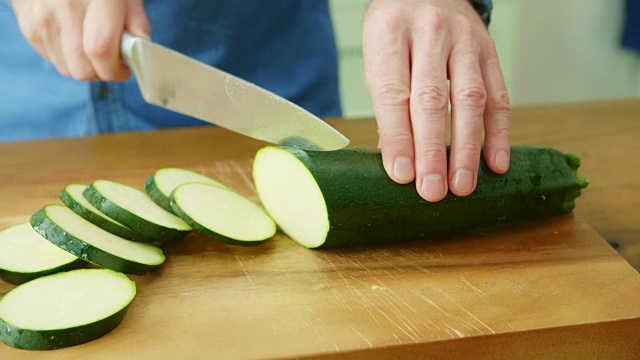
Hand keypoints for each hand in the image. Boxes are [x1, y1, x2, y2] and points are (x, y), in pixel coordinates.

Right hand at [11, 0, 149, 80]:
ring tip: (93, 47)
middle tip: (111, 62)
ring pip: (66, 68)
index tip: (125, 70)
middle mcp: (64, 7)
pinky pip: (50, 57)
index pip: (101, 51)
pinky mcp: (27, 23)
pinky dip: (66, 57)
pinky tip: (75, 39)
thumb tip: (140, 52)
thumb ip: (136, 22)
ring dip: (84, 66)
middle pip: (81, 68)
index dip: (115, 70)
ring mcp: (41, 16)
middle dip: (101, 72)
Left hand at [363, 0, 510, 201]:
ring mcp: (465, 40)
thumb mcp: (378, 58)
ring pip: (470, 99)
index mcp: (390, 34)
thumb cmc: (395, 33)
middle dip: (432, 151)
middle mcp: (429, 33)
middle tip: (432, 191)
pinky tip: (496, 163)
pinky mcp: (490, 50)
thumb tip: (399, 162)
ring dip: (467, 148)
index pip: (394, 94)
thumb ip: (389, 105)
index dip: (399, 138)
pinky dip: (499, 132)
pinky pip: (499, 94)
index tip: (402, 175)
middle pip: (432, 100)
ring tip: (462, 186)